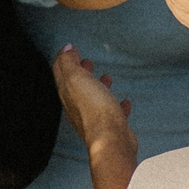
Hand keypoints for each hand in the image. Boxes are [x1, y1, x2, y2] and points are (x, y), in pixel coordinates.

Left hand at [54, 47, 136, 188]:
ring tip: (107, 78)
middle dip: (82, 73)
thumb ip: (68, 63)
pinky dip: (118, 105)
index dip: (66, 60)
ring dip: (100, 87)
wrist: (111, 139)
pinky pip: (114, 113)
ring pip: (95, 99)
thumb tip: (66, 49)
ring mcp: (95, 118)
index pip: (62, 73)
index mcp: (68, 94)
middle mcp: (78, 107)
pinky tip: (125, 102)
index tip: (72, 50)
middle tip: (88, 62)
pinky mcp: (111, 127)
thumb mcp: (76, 78)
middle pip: (77, 87)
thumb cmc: (95, 109)